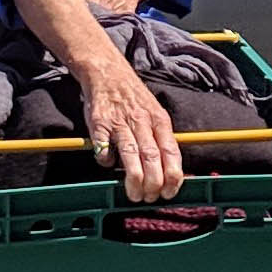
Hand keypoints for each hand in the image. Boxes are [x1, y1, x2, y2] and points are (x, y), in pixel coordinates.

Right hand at [75, 61, 185, 203]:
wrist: (108, 73)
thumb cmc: (134, 99)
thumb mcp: (156, 113)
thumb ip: (162, 139)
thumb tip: (172, 173)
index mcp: (159, 121)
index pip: (171, 152)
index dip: (172, 177)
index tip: (170, 193)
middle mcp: (141, 122)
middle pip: (152, 157)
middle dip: (153, 183)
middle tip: (150, 197)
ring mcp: (119, 123)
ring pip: (130, 155)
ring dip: (134, 180)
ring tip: (134, 195)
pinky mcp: (99, 124)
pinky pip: (103, 148)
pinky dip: (106, 161)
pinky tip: (107, 164)